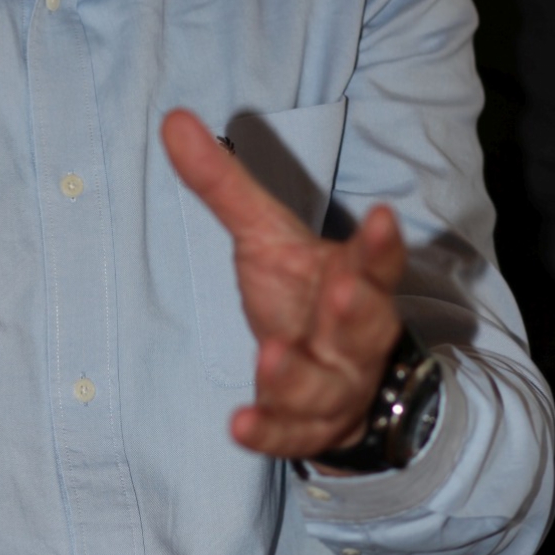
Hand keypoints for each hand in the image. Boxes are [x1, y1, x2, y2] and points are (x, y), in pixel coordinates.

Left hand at [162, 109, 404, 461]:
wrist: (341, 381)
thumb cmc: (303, 294)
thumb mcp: (264, 234)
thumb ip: (224, 182)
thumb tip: (171, 118)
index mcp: (353, 279)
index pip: (375, 260)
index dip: (381, 243)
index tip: (383, 217)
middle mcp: (353, 335)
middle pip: (365, 324)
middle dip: (357, 309)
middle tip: (346, 290)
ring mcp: (336, 385)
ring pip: (329, 385)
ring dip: (300, 374)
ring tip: (270, 357)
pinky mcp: (309, 427)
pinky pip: (293, 436)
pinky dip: (269, 432)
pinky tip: (239, 425)